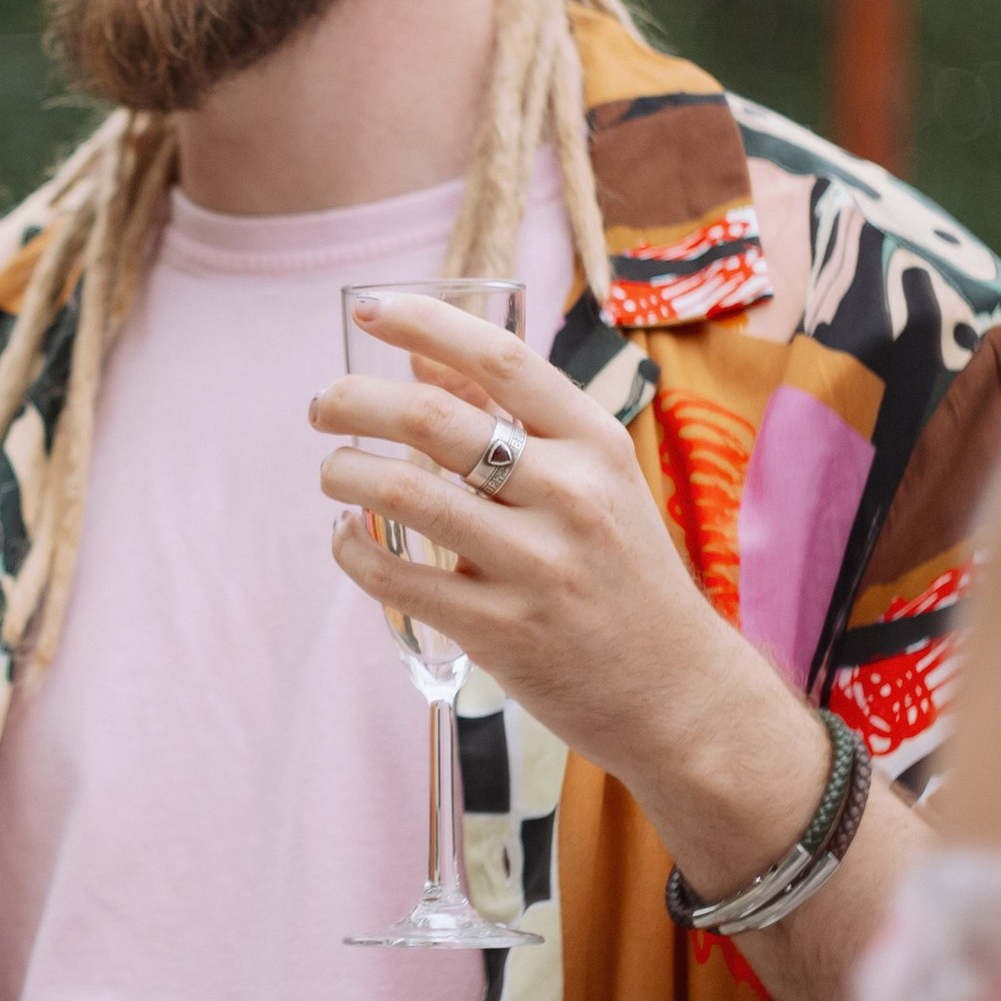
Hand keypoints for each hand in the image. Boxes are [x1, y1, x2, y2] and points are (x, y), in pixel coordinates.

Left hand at [311, 289, 758, 802]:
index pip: (501, 358)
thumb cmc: (625, 575)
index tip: (367, 307)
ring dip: (344, 471)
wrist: (678, 694)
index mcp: (597, 443)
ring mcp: (537, 564)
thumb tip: (417, 353)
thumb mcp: (594, 479)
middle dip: (354, 400)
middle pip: (433, 418)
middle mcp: (571, 494)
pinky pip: (398, 578)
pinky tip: (347, 538)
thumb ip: (512, 416)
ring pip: (404, 492)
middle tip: (322, 406)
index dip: (424, 321)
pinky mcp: (502, 630)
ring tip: (331, 470)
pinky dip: (353, 550)